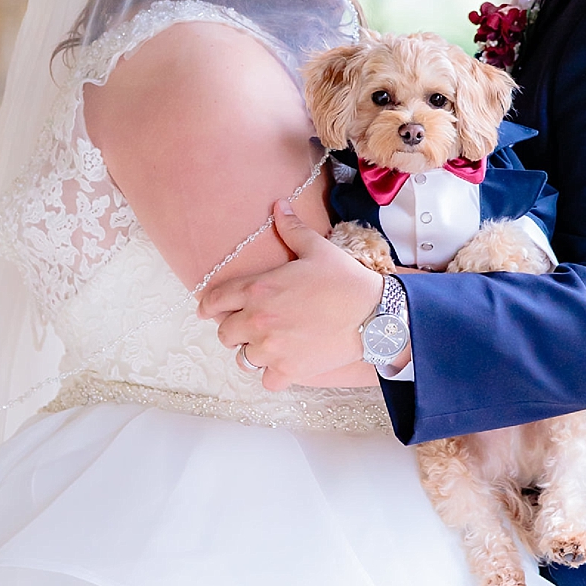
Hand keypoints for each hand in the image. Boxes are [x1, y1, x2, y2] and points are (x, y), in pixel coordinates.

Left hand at [198, 200, 384, 389]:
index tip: (209, 310)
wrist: (376, 314)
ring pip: (243, 358)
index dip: (209, 306)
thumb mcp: (318, 249)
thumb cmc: (346, 280)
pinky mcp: (289, 370)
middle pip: (225, 333)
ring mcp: (272, 348)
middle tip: (252, 326)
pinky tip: (285, 364)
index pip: (214, 301)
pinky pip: (266, 380)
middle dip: (235, 329)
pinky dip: (273, 375)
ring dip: (253, 352)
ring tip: (268, 346)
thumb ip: (292, 229)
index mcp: (258, 289)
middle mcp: (258, 320)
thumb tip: (278, 205)